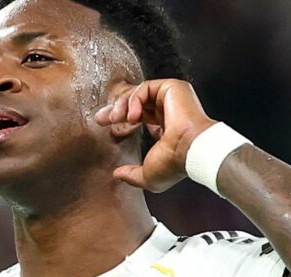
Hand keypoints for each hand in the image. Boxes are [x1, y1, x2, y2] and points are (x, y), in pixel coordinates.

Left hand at [95, 79, 215, 192]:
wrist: (190, 150)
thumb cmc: (175, 163)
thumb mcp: (148, 175)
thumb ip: (132, 175)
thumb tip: (118, 175)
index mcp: (167, 129)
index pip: (141, 117)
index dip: (122, 119)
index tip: (106, 125)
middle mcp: (170, 112)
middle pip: (137, 103)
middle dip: (116, 109)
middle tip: (100, 118)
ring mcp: (173, 99)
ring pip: (139, 94)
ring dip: (122, 105)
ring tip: (114, 119)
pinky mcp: (173, 88)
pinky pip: (145, 88)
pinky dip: (134, 100)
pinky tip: (133, 116)